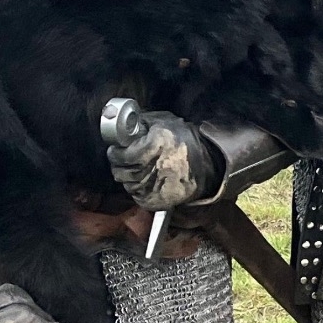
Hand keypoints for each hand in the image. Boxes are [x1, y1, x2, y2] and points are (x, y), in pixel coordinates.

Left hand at [107, 111, 221, 210]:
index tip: (115, 149)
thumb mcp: (165, 121)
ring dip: (126, 177)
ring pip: (126, 184)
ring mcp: (154, 187)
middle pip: (120, 171)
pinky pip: (136, 196)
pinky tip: (143, 180)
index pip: (122, 155)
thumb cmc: (185, 142)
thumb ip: (143, 121)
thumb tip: (123, 124)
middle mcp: (153, 168)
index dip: (115, 152)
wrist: (207, 166)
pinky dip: (136, 189)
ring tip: (135, 169)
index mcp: (154, 146)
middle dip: (118, 164)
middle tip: (121, 159)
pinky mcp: (156, 201)